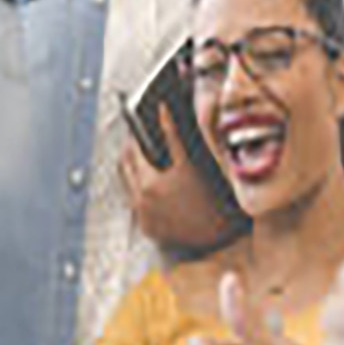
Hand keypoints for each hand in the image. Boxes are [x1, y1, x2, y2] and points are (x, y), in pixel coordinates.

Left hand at [120, 106, 239, 250]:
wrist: (218, 235)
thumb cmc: (209, 198)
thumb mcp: (189, 163)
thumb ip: (172, 134)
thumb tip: (162, 109)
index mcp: (147, 184)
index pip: (131, 151)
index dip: (135, 136)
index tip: (139, 126)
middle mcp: (139, 202)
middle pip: (125, 167)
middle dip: (131, 151)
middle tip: (142, 140)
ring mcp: (142, 217)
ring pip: (128, 186)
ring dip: (135, 171)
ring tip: (150, 161)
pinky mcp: (147, 229)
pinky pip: (137, 204)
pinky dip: (142, 192)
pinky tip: (158, 186)